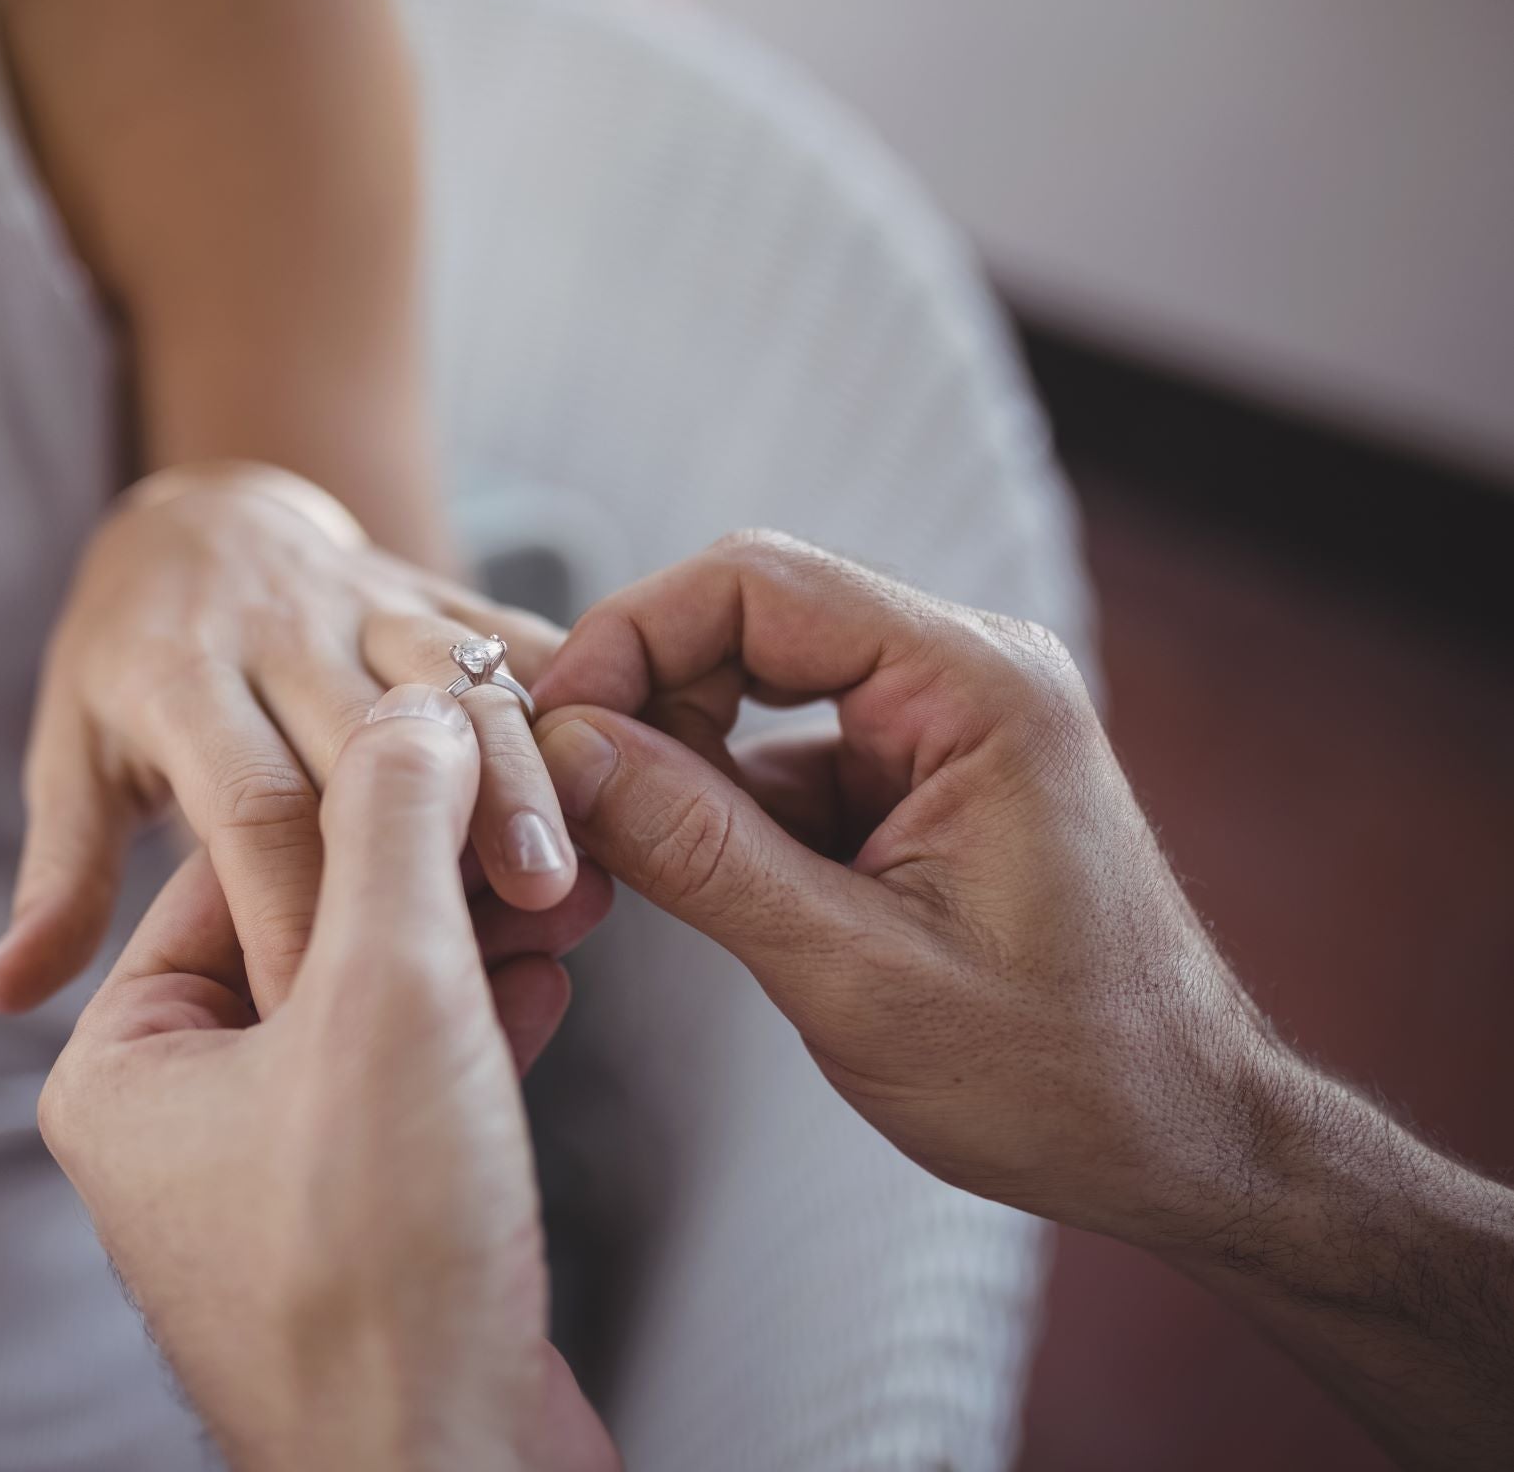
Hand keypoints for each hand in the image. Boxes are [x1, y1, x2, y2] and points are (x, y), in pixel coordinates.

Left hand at [0, 462, 579, 1015]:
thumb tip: (0, 994)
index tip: (326, 1018)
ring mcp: (366, 599)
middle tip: (485, 948)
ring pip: (457, 681)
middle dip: (425, 842)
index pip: (248, 803)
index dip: (290, 911)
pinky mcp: (439, 588)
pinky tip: (622, 796)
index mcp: (177, 678)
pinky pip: (517, 637)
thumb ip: (62, 879)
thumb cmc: (126, 673)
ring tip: (566, 887)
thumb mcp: (72, 759)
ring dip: (514, 776)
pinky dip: (568, 709)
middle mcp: (275, 630)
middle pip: (364, 738)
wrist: (201, 518)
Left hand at [40, 687, 616, 1471]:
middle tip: (539, 825)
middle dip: (435, 869)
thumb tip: (420, 705)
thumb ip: (393, 830)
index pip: (237, 861)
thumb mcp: (386, 999)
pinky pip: (410, 1084)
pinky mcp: (360, 1224)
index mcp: (129, 1062)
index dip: (366, 792)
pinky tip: (548, 982)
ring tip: (567, 894)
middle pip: (311, 926)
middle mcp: (179, 1117)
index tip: (475, 743)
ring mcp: (270, 1179)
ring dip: (472, 939)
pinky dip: (480, 1025)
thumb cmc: (385, 1262)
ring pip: (374, 1004)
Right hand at [530, 531, 1280, 1250]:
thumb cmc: (1057, 1074)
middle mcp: (964, 675)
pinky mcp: (914, 783)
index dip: (630, 636)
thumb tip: (565, 753)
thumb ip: (701, 852)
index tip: (548, 727)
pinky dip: (714, 813)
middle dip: (640, 700)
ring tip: (615, 861)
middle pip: (744, 621)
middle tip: (562, 800)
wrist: (1178, 1143)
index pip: (757, 583)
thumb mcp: (853, 973)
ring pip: (749, 694)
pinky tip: (685, 885)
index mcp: (978, 685)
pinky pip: (778, 760)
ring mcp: (939, 727)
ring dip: (671, 764)